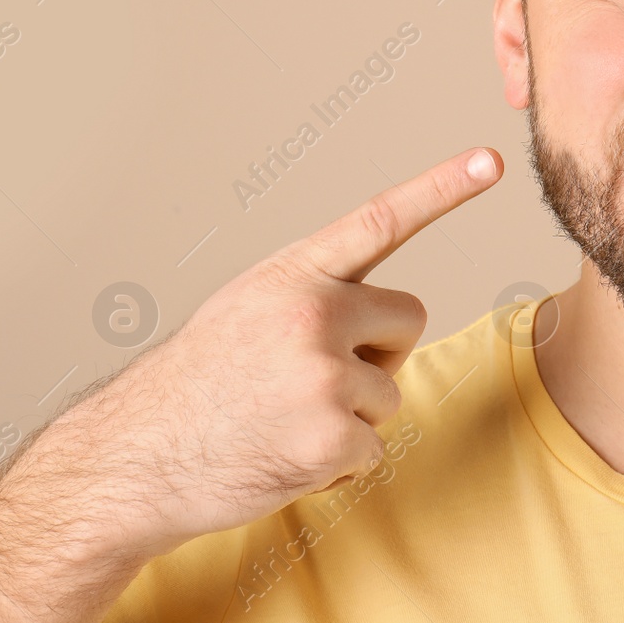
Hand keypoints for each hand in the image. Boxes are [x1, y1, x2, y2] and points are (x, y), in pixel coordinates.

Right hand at [11, 148, 502, 559]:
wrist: (135, 457)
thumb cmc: (197, 383)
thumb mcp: (247, 308)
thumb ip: (314, 294)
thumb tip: (379, 316)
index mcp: (293, 273)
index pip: (381, 219)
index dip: (442, 187)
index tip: (488, 158)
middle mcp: (313, 313)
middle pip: (410, 318)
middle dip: (379, 351)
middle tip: (311, 378)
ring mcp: (324, 375)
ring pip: (391, 391)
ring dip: (351, 415)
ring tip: (282, 418)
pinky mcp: (332, 436)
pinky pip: (374, 447)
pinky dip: (338, 464)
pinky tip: (283, 454)